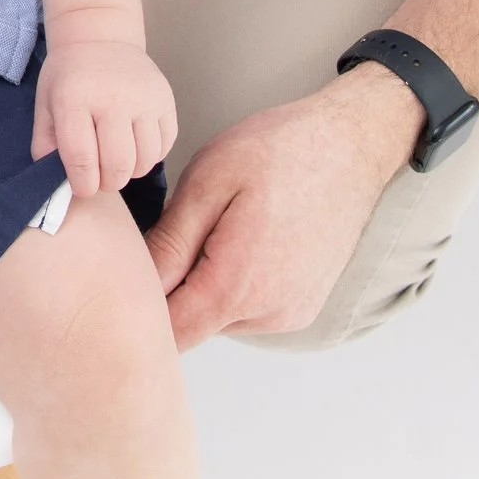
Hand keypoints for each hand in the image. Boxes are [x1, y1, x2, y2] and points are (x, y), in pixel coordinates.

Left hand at [33, 23, 177, 199]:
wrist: (100, 39)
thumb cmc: (69, 78)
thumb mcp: (45, 106)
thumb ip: (45, 146)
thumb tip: (55, 184)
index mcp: (75, 99)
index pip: (82, 160)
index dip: (82, 185)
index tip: (82, 186)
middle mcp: (113, 98)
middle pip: (118, 166)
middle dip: (108, 183)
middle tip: (100, 177)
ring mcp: (145, 99)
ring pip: (145, 161)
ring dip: (131, 172)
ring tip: (117, 161)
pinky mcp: (166, 100)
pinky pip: (165, 146)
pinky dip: (151, 156)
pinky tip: (135, 146)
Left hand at [153, 68, 421, 347]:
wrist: (350, 145)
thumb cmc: (279, 151)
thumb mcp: (208, 182)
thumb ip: (169, 243)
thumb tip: (134, 283)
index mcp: (237, 285)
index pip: (169, 333)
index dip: (138, 306)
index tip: (128, 271)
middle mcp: (268, 313)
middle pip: (191, 325)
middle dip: (171, 289)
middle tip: (176, 231)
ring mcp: (289, 314)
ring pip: (218, 319)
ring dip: (203, 286)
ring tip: (217, 229)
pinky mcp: (301, 307)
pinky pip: (248, 310)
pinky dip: (233, 285)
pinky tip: (242, 239)